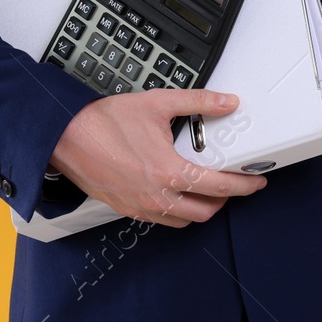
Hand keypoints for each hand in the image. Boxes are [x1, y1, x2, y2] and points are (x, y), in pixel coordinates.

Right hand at [48, 89, 267, 227]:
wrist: (65, 137)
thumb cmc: (104, 122)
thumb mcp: (158, 103)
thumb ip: (199, 102)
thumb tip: (227, 102)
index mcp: (168, 172)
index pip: (219, 187)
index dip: (244, 185)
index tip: (256, 180)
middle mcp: (156, 197)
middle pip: (206, 212)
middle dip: (225, 200)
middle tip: (233, 183)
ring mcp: (140, 207)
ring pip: (184, 220)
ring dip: (201, 207)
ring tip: (207, 187)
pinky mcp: (127, 209)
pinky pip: (162, 220)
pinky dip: (177, 210)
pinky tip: (178, 190)